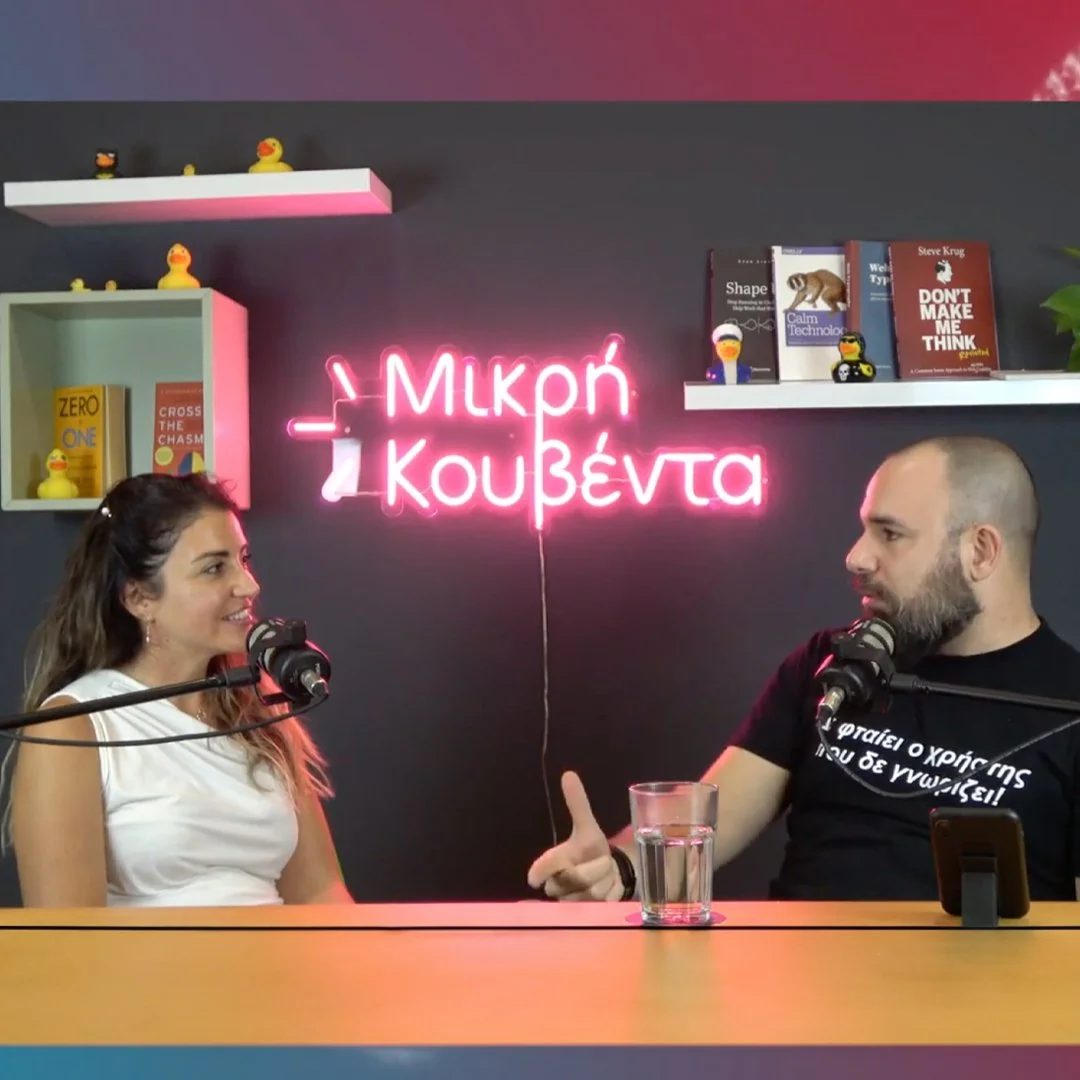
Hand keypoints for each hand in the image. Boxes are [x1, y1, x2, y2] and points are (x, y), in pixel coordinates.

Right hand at [526, 771, 624, 901]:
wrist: (608, 873)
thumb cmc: (592, 850)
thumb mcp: (587, 826)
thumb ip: (578, 803)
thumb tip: (569, 774)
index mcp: (556, 861)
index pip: (542, 868)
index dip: (539, 871)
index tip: (533, 878)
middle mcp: (559, 884)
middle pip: (572, 879)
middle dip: (592, 868)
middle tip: (602, 860)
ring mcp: (572, 902)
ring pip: (589, 893)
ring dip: (604, 880)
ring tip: (606, 873)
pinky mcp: (586, 914)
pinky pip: (599, 905)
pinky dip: (610, 894)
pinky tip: (610, 889)